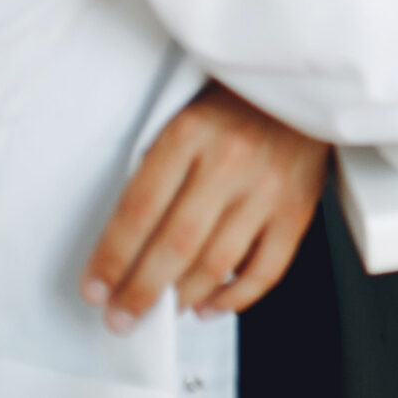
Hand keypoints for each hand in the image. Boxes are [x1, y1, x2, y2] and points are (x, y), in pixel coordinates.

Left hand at [80, 83, 327, 332]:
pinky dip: (236, 297)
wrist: (302, 80)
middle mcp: (231, 159)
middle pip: (176, 244)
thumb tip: (127, 244)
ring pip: (218, 262)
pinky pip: (267, 268)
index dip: (111, 258)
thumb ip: (158, 170)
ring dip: (182, 298)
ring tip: (160, 312)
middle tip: (120, 317)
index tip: (94, 288)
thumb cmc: (235, 102)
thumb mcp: (184, 116)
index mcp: (191, 132)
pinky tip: (211, 305)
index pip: (139, 210)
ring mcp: (269, 186)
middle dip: (139, 292)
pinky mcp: (299, 205)